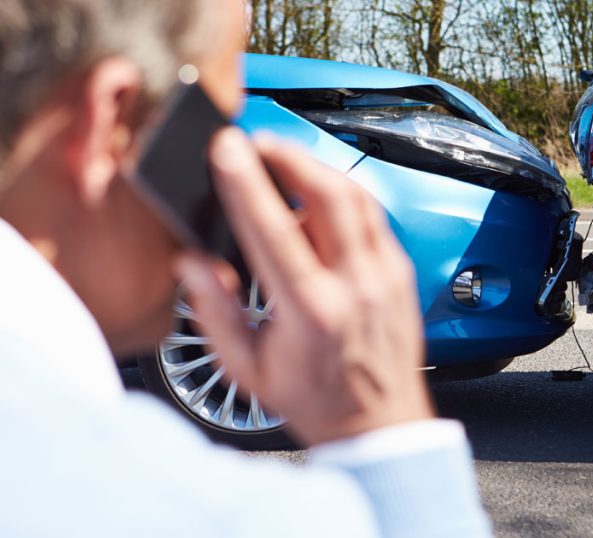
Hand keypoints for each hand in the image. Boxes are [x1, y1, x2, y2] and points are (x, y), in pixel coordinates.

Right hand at [176, 128, 432, 445]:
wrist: (379, 424)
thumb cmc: (315, 400)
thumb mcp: (248, 369)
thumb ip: (215, 312)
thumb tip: (192, 263)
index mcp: (312, 311)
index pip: (275, 229)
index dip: (246, 182)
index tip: (226, 148)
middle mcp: (356, 286)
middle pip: (328, 193)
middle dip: (288, 155)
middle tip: (256, 142)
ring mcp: (386, 275)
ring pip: (357, 196)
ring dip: (316, 168)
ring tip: (282, 160)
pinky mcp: (401, 271)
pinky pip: (373, 216)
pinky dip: (343, 195)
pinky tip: (317, 197)